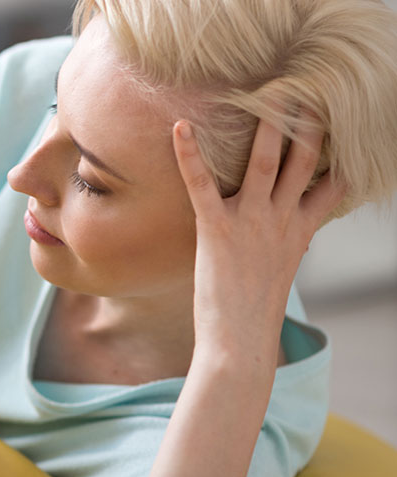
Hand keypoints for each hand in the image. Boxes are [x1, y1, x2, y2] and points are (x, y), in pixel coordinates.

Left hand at [172, 113, 346, 366]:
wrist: (240, 341)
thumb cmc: (253, 312)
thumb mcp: (279, 272)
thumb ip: (286, 245)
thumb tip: (291, 237)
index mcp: (300, 231)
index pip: (331, 186)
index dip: (336, 155)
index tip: (343, 127)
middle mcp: (282, 221)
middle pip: (303, 162)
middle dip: (308, 124)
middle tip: (308, 88)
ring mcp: (252, 223)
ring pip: (265, 162)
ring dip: (267, 125)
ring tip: (266, 92)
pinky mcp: (217, 230)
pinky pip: (201, 184)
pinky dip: (190, 154)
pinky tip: (180, 128)